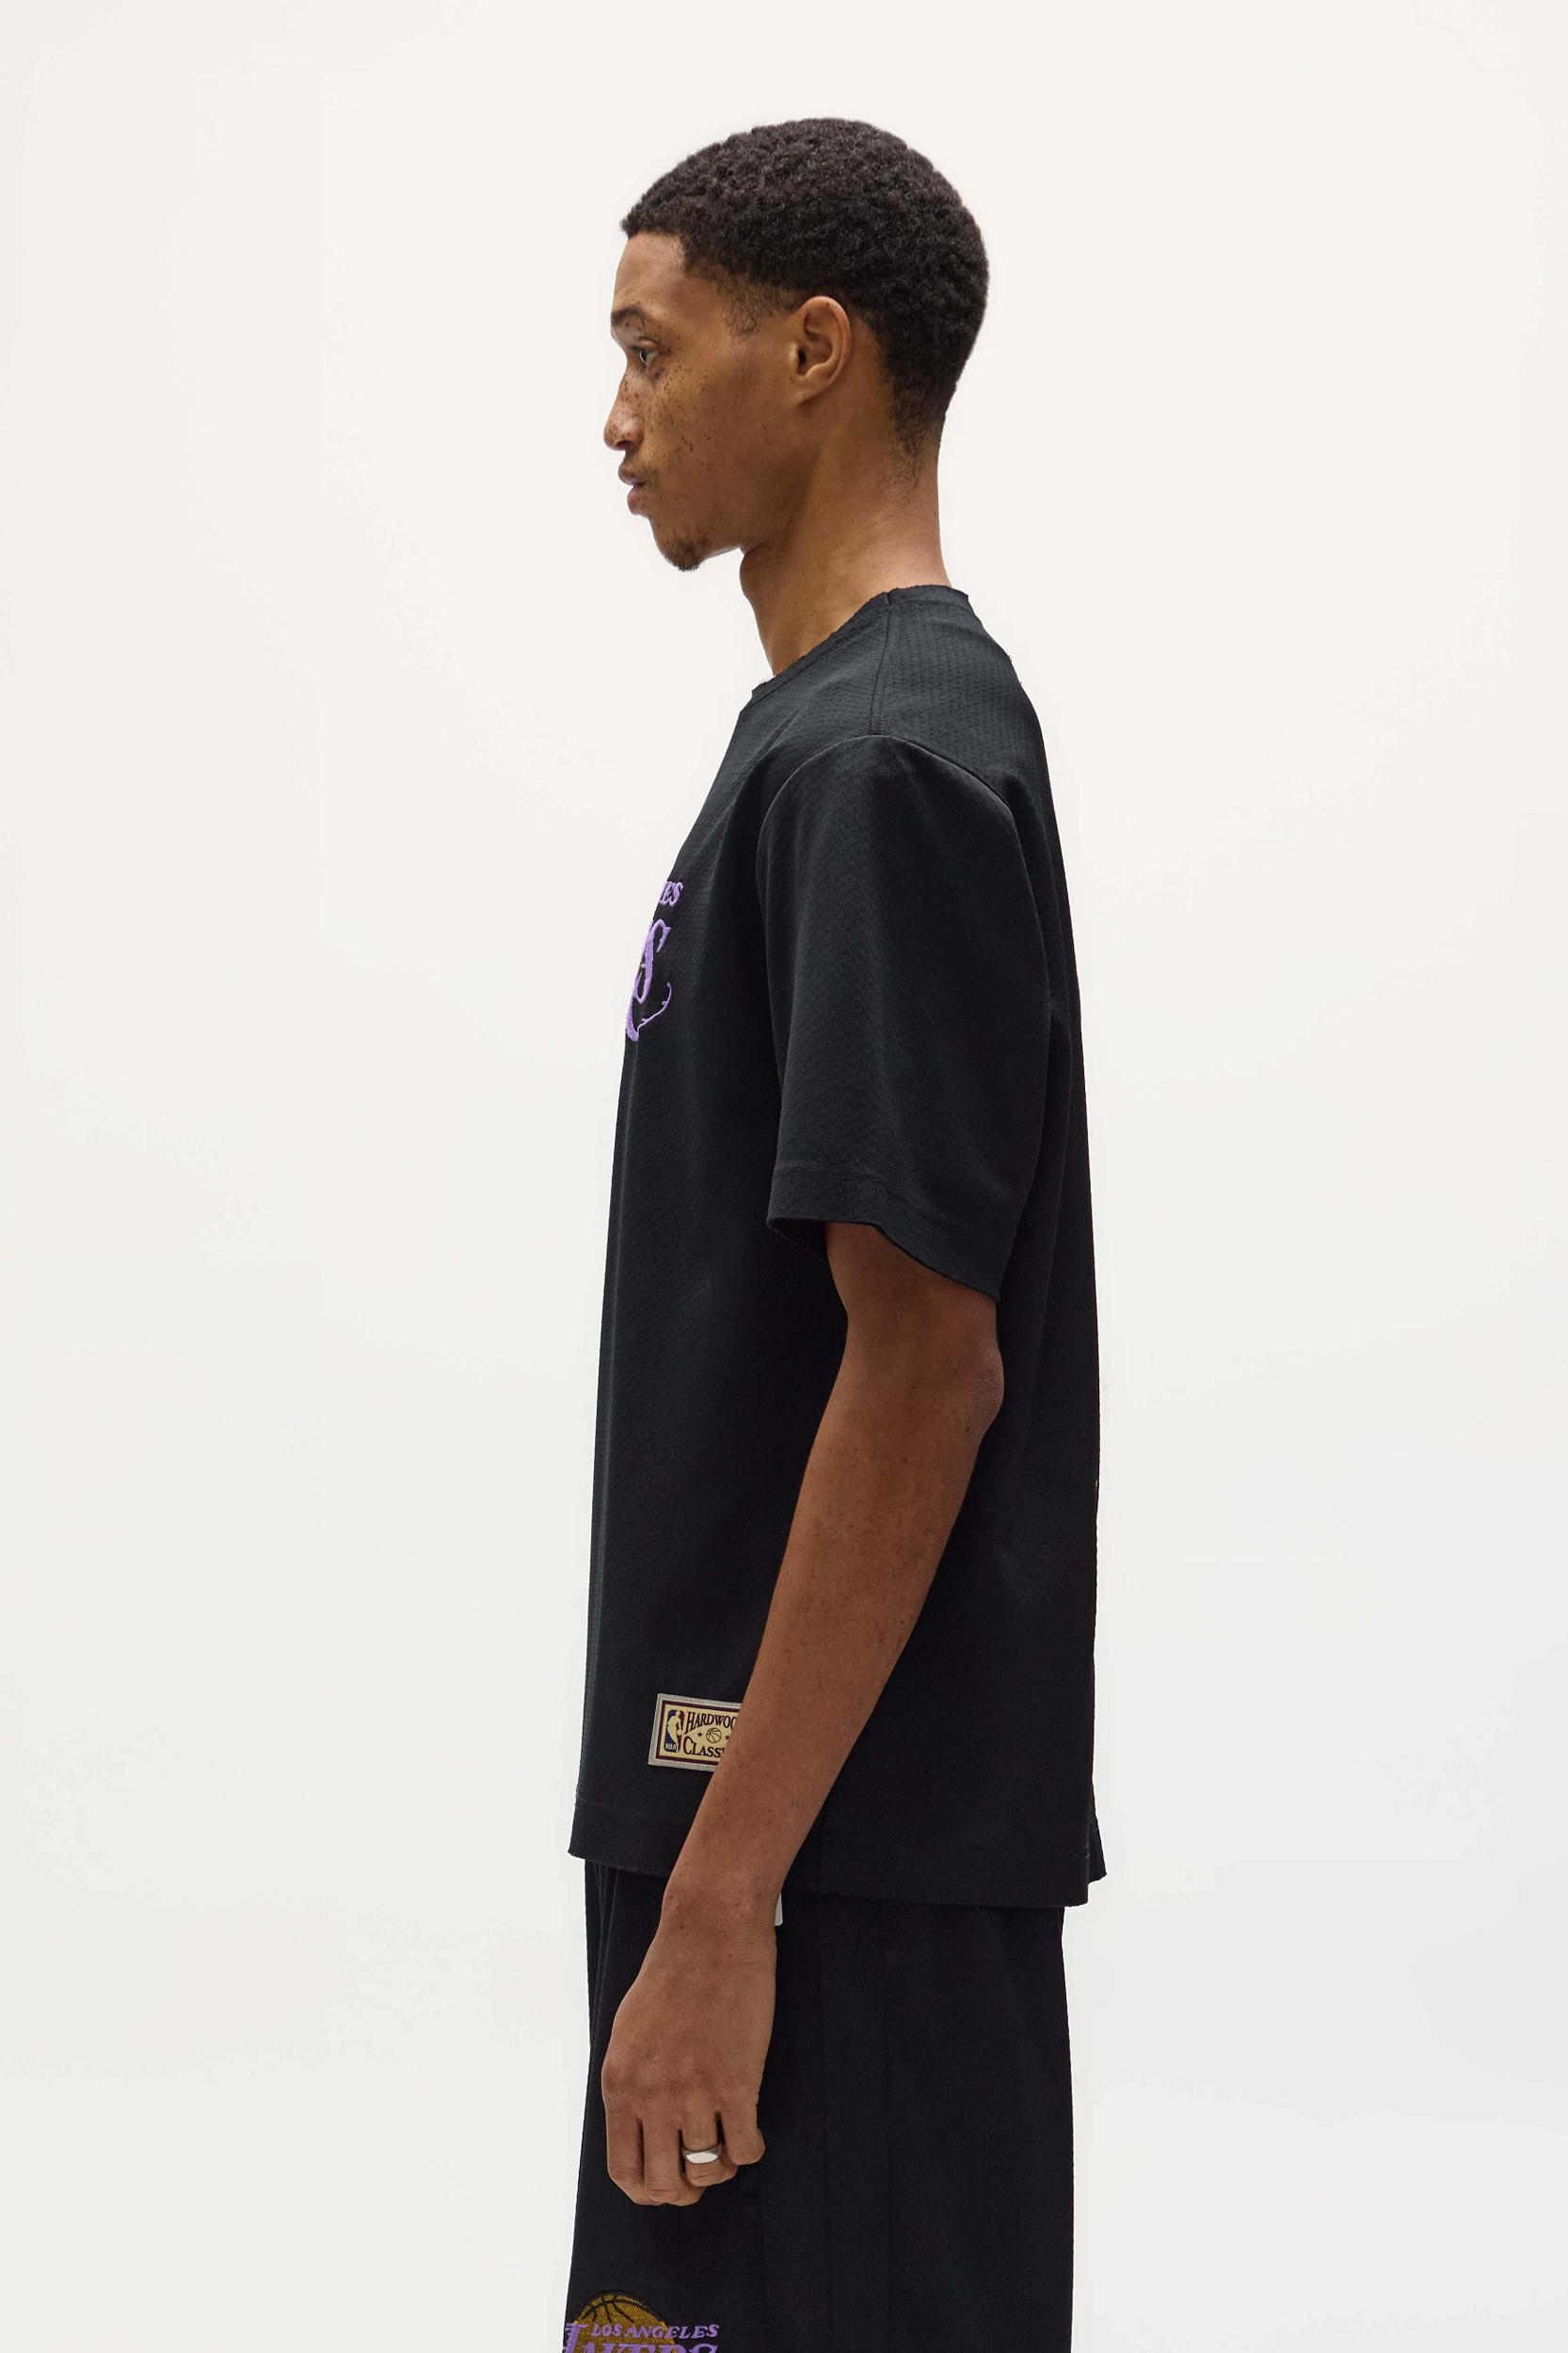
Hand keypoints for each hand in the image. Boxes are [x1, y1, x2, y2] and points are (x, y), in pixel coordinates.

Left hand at [600, 1887, 775, 2205]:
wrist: (710, 1930)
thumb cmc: (672, 1974)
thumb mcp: (629, 2033)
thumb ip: (631, 2083)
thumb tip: (642, 2129)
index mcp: (619, 2084)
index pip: (624, 2170)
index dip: (648, 2190)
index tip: (667, 2185)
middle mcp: (651, 2095)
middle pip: (664, 2183)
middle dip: (685, 2190)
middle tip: (703, 2172)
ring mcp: (694, 2092)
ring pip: (707, 2168)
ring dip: (721, 2163)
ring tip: (729, 2139)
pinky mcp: (736, 2082)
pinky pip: (745, 2149)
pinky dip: (749, 2148)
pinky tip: (750, 2126)